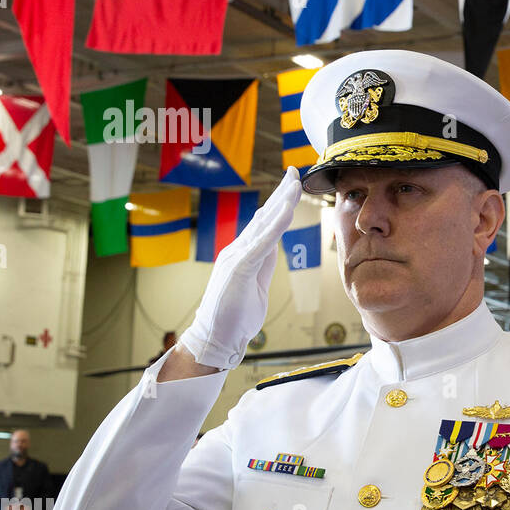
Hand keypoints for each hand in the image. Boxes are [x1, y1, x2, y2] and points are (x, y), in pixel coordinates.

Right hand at [178, 167, 303, 369]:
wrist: (215, 337)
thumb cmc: (234, 314)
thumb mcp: (256, 283)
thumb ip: (263, 263)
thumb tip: (273, 246)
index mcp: (243, 253)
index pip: (263, 223)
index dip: (278, 203)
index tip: (291, 186)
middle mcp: (237, 249)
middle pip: (263, 216)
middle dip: (280, 194)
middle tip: (294, 172)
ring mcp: (237, 257)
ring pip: (263, 224)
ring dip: (280, 203)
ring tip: (294, 184)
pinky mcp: (239, 268)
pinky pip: (261, 243)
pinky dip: (275, 225)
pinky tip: (286, 211)